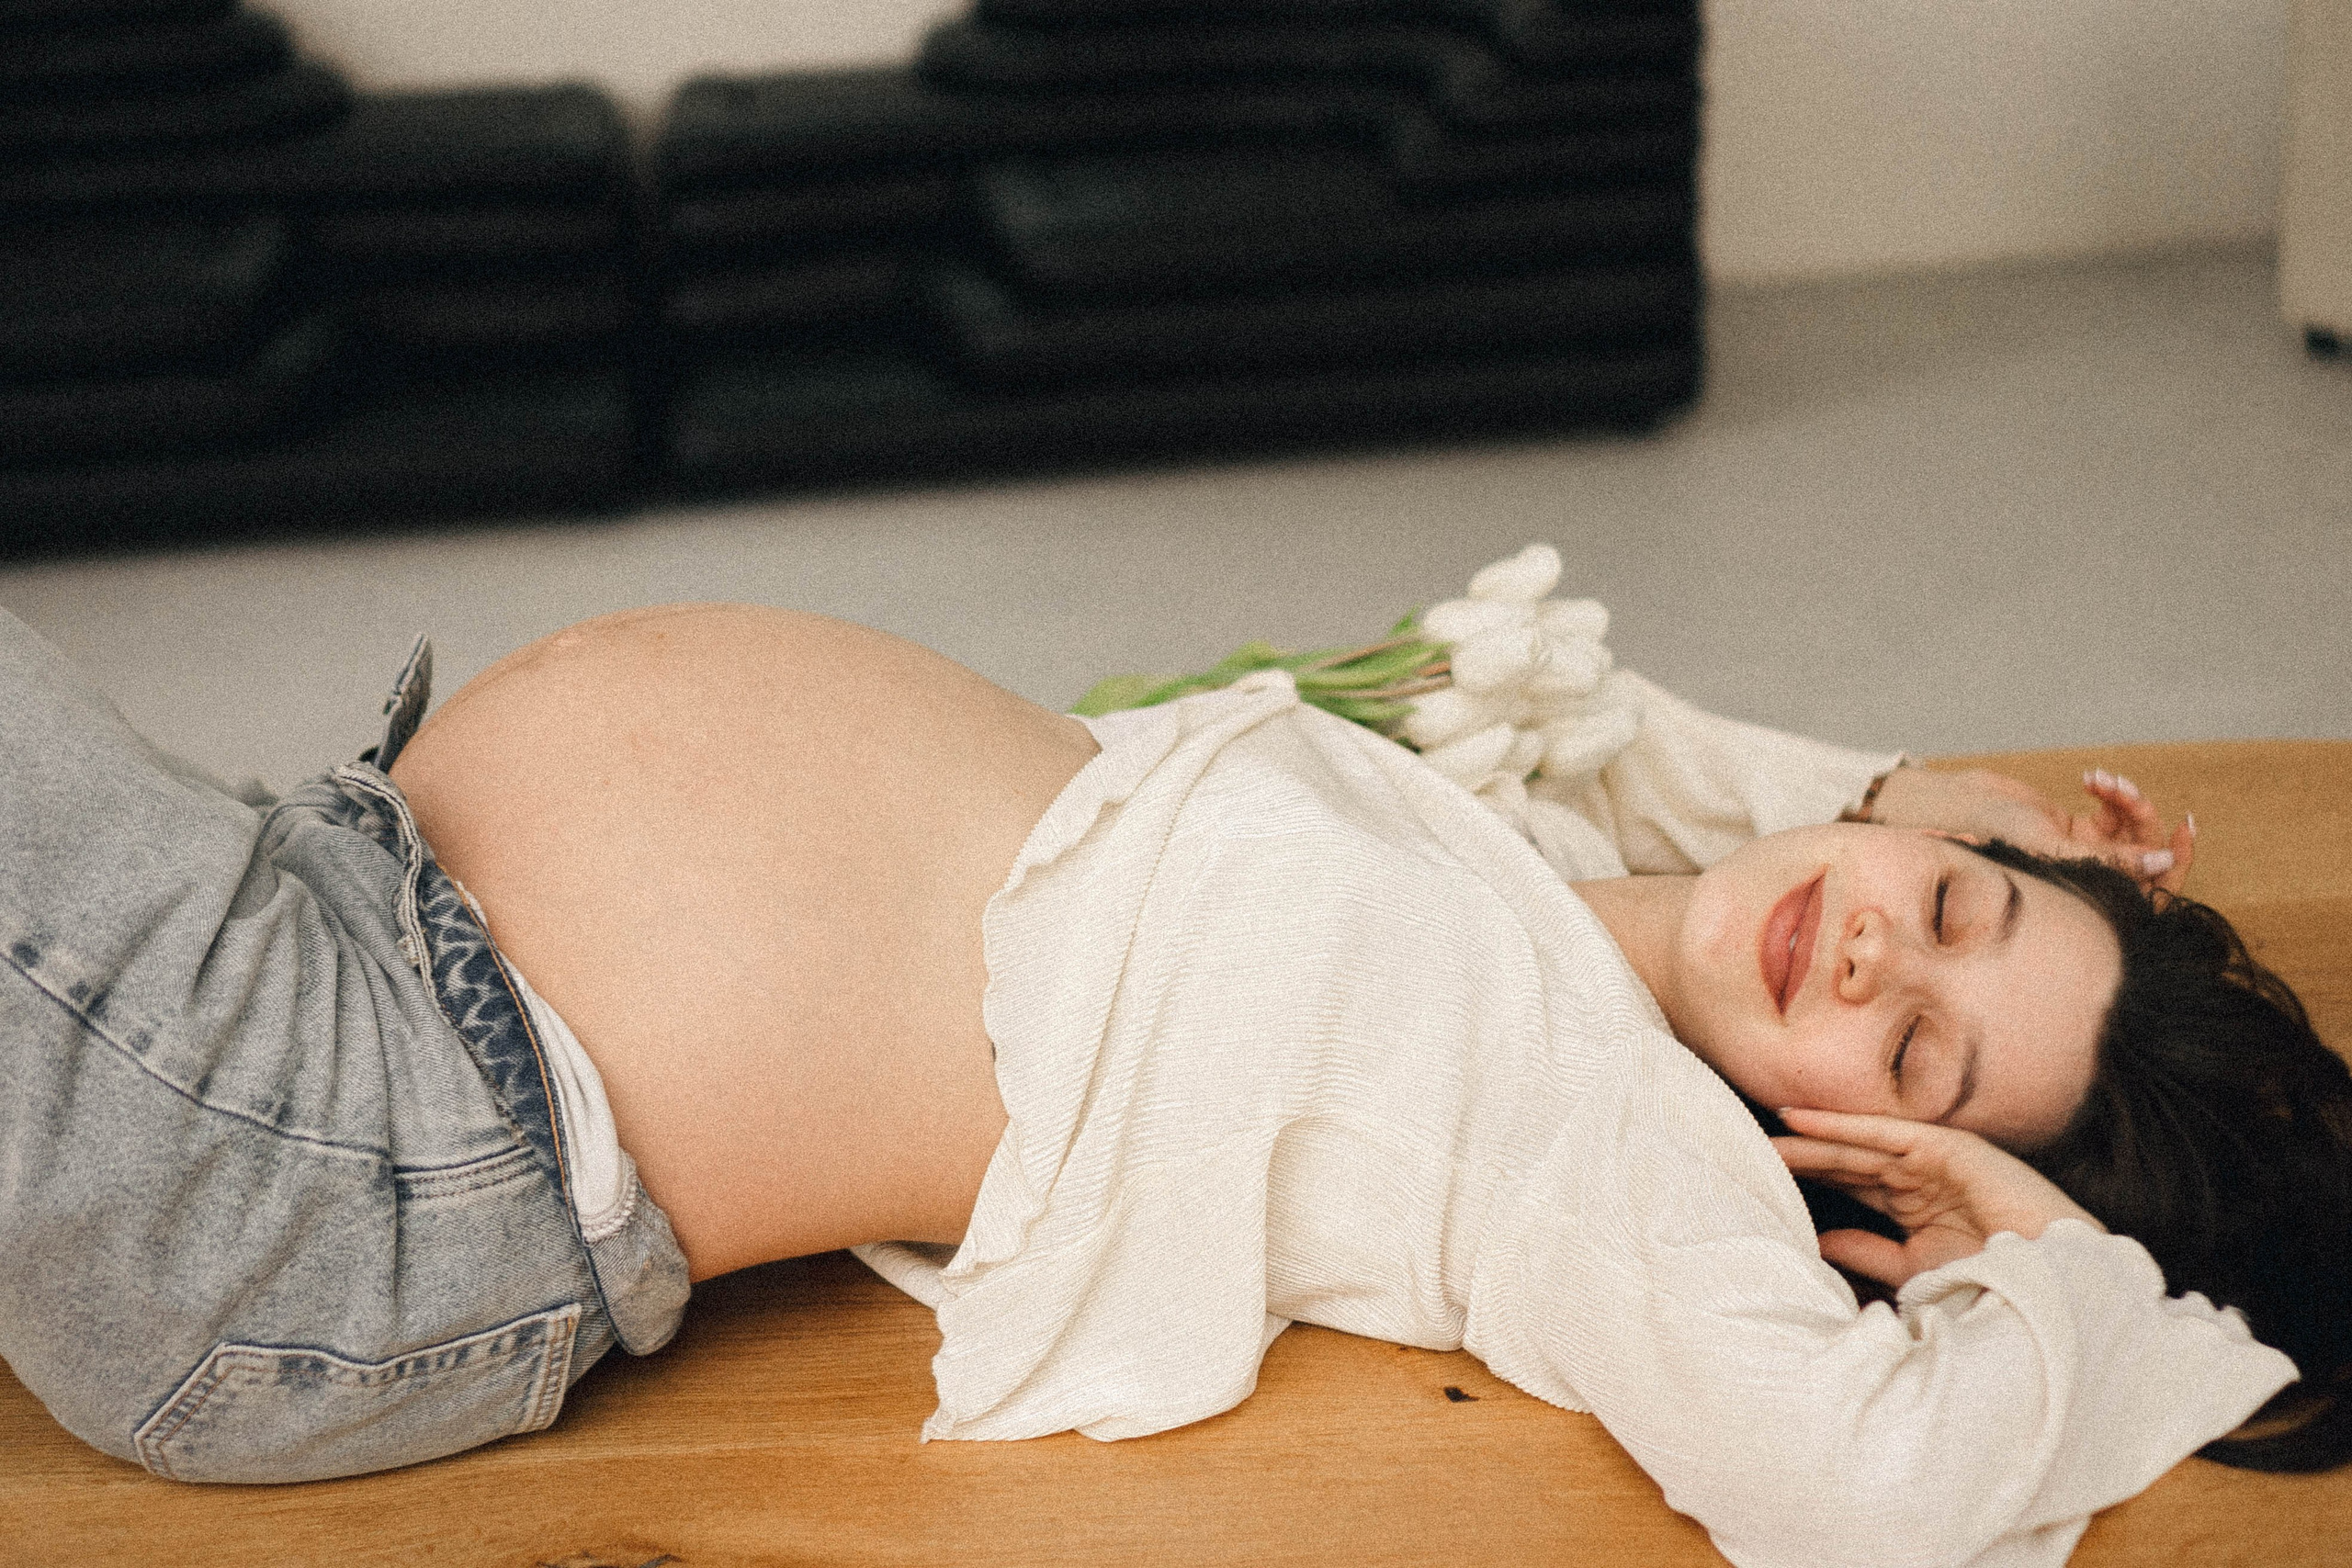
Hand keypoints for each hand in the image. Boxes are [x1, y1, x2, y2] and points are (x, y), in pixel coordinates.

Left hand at [1773, 1107, 2103, 1289]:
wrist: (2054, 1284)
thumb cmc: (1992, 1281)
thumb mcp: (1913, 1270)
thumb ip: (1867, 1253)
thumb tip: (1818, 1244)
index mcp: (1915, 1207)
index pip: (1851, 1187)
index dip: (1809, 1180)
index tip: (1760, 1180)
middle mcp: (1922, 1178)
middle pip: (1848, 1163)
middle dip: (1801, 1156)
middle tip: (1750, 1152)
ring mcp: (1936, 1160)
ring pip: (1859, 1146)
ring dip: (1811, 1138)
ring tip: (1766, 1135)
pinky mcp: (1948, 1148)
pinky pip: (1884, 1133)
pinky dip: (1841, 1125)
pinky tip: (1801, 1119)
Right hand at [1868, 765, 2194, 893]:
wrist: (1958, 807)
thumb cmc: (1995, 834)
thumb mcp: (2055, 847)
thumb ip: (2112, 859)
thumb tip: (2165, 861)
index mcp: (2090, 899)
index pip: (2151, 892)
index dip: (2175, 865)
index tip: (2184, 829)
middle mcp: (2094, 881)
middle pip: (2150, 857)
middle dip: (2144, 820)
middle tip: (2130, 794)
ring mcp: (2089, 856)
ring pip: (2133, 830)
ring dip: (2124, 799)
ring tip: (2100, 781)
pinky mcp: (2079, 831)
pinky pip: (2115, 812)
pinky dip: (2111, 792)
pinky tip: (2091, 779)